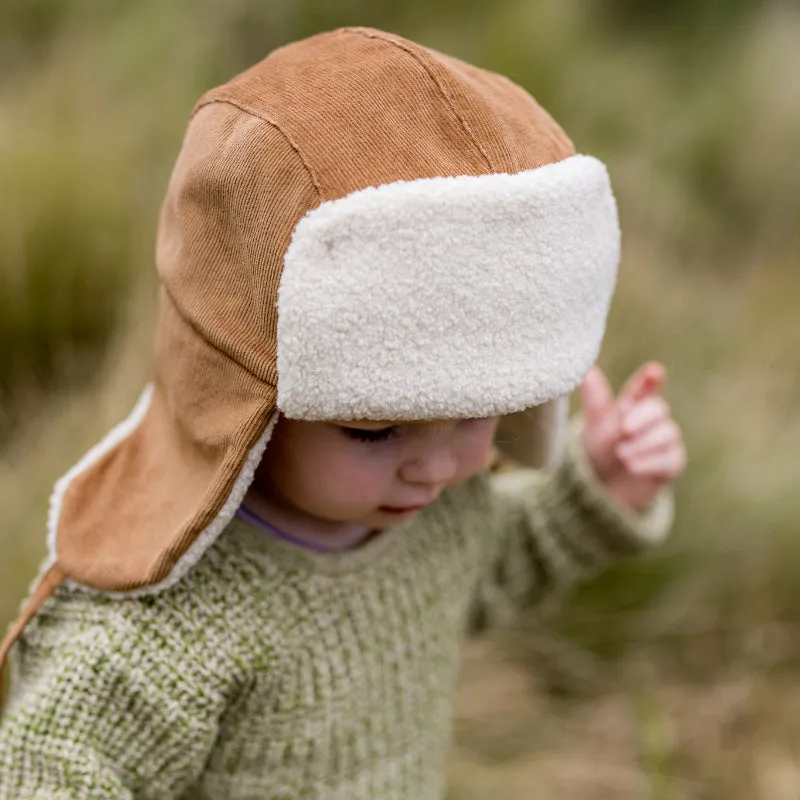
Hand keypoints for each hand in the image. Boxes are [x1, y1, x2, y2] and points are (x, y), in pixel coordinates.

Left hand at [578, 362, 686, 510]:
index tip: (655, 372)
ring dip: (643, 443)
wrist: (605, 490)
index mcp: (632, 405)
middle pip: (658, 408)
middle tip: (624, 429)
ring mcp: (665, 441)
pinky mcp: (672, 463)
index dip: (650, 379)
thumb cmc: (600, 451)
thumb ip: (596, 399)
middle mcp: (652, 420)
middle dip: (643, 417)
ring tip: (621, 453)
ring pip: (667, 433)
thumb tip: (588, 371)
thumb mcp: (595, 426)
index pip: (643, 388)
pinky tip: (632, 466)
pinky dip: (649, 462)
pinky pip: (670, 458)